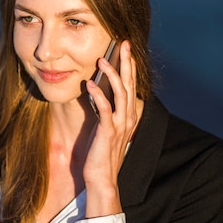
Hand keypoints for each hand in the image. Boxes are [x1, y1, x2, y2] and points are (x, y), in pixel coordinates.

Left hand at [84, 40, 139, 216]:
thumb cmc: (102, 154)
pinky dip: (98, 95)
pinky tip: (91, 84)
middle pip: (130, 85)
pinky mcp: (108, 132)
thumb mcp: (107, 129)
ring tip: (102, 60)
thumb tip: (99, 93)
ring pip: (120, 94)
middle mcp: (128, 118)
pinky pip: (105, 109)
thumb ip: (107, 112)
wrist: (102, 178)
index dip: (130, 67)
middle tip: (123, 43)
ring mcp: (119, 125)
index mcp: (129, 116)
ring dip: (112, 75)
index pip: (132, 86)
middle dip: (127, 63)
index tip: (126, 49)